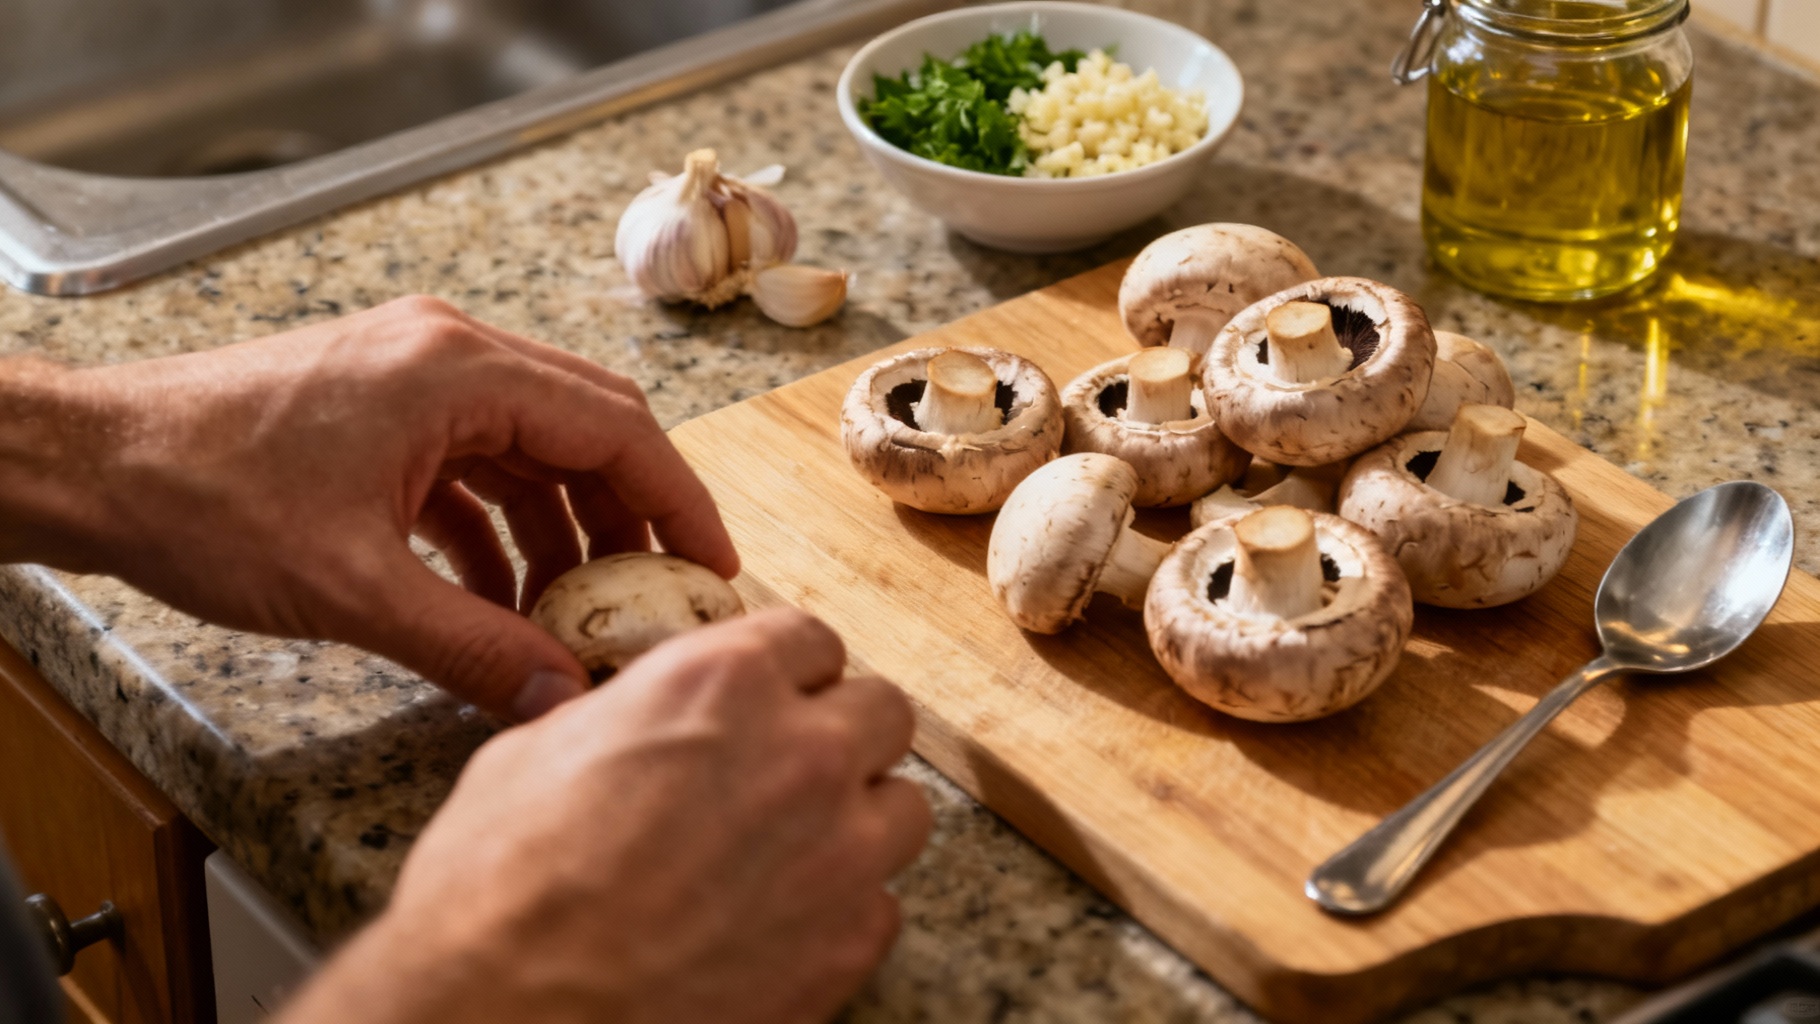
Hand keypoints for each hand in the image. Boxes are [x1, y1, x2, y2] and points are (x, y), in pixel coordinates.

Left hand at [0, 296, 734, 718]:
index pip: (616, 426)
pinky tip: (502, 598)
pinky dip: (504, 530)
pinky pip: (479, 467)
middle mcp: (448, 355)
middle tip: (663, 594)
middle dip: (632, 517)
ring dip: (565, 530)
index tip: (712, 566)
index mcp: (457, 369)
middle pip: (588, 430)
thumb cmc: (199, 496)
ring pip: (534, 450)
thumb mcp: (353, 588)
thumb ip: (472, 646)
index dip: (679, 501)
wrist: (91, 466)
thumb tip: (559, 696)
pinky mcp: (384, 412)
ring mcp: (414, 379)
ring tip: (579, 612)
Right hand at [280, 610, 931, 1023]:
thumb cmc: (498, 889)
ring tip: (797, 850)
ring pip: (905, 806)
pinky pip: (883, 903)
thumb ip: (620, 718)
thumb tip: (630, 719)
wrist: (507, 1016)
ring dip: (860, 819)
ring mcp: (840, 851)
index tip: (774, 693)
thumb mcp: (536, 754)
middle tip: (792, 768)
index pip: (810, 638)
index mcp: (722, 683)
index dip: (788, 669)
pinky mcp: (850, 943)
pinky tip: (782, 924)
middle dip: (841, 733)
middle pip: (882, 710)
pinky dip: (844, 908)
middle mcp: (801, 753)